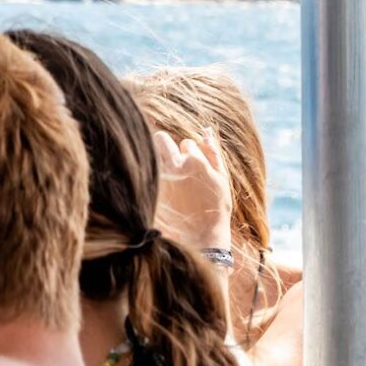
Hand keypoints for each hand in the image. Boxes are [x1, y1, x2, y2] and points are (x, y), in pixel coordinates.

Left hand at [150, 129, 235, 254]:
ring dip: (156, 160)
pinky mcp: (149, 190)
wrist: (201, 236)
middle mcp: (174, 165)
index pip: (187, 142)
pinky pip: (143, 173)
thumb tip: (205, 130)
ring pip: (149, 153)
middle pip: (161, 138)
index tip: (194, 168)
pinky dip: (149, 177)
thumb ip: (214, 152)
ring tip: (167, 177)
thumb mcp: (222, 178)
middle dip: (166, 145)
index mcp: (195, 161)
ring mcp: (159, 178)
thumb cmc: (216, 208)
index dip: (191, 154)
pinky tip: (163, 191)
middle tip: (172, 160)